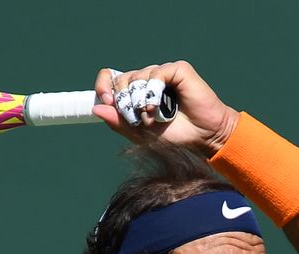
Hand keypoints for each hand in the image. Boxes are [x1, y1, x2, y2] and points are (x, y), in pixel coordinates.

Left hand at [93, 61, 239, 152]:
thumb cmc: (174, 136)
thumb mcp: (139, 134)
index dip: (103, 86)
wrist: (202, 138)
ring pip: (137, 77)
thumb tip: (97, 108)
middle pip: (121, 79)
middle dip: (124, 102)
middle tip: (138, 118)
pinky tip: (160, 105)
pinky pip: (156, 73)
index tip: (107, 101)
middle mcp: (147, 80)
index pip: (110, 78)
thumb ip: (118, 121)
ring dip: (141, 102)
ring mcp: (162, 74)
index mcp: (135, 93)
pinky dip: (155, 91)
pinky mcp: (178, 70)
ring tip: (154, 116)